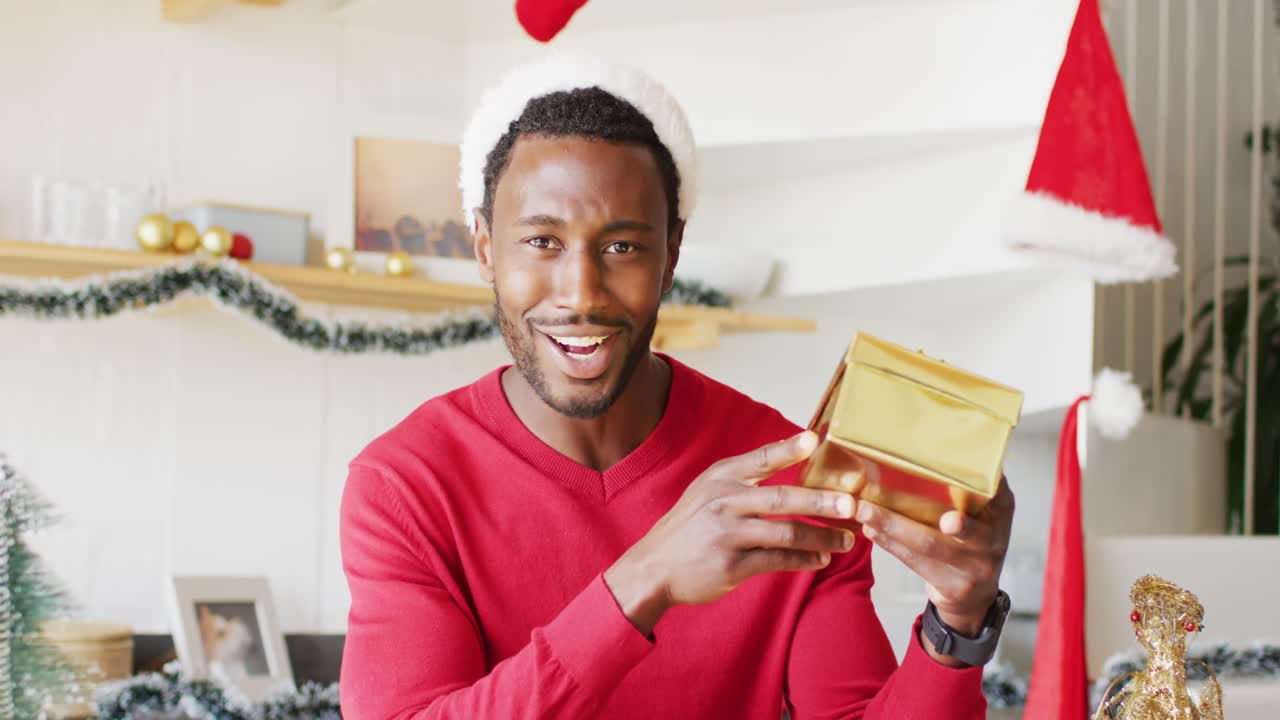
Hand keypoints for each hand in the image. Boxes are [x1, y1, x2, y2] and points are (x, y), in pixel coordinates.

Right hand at [604, 431, 858, 635]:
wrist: (653, 567)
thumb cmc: (689, 527)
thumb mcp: (707, 491)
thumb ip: (744, 478)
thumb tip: (792, 459)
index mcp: (720, 478)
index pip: (760, 458)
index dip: (789, 448)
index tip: (816, 439)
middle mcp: (723, 502)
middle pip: (782, 498)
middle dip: (822, 501)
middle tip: (852, 505)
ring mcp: (727, 535)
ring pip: (786, 533)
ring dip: (822, 537)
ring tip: (846, 541)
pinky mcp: (731, 565)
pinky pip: (777, 560)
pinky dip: (804, 560)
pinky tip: (821, 559)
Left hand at [854, 474, 1013, 665]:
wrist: (976, 594)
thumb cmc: (972, 538)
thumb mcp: (983, 512)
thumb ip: (968, 486)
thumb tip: (929, 446)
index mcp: (1002, 509)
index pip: (992, 490)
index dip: (972, 481)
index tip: (944, 470)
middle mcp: (994, 538)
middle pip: (953, 523)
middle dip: (912, 512)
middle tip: (875, 502)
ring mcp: (978, 566)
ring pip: (927, 544)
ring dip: (891, 526)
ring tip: (863, 512)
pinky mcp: (956, 586)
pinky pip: (917, 562)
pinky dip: (891, 545)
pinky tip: (871, 530)